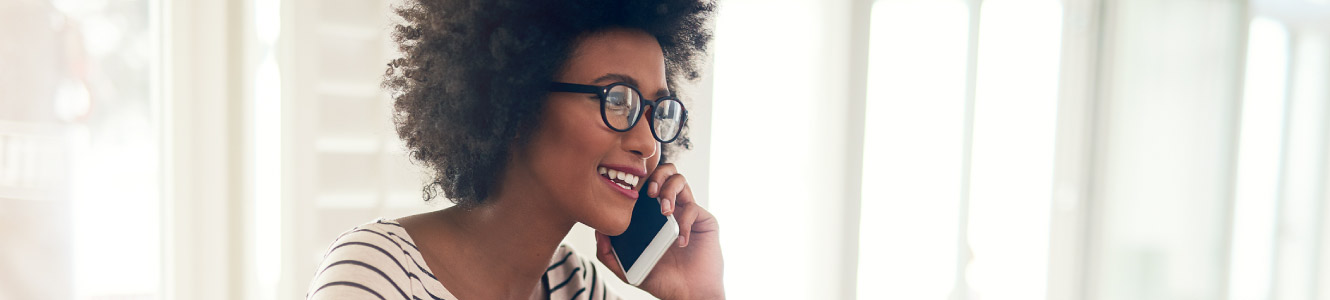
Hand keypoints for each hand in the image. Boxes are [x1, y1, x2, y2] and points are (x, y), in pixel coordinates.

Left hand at [594, 163, 723, 299]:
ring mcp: (687, 213)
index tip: (630, 190)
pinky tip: (680, 242)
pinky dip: (685, 222)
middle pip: (665, 172)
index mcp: (651, 215)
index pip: (645, 184)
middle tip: (650, 192)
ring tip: (664, 211)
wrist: (689, 294)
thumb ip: (608, 254)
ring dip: (670, 190)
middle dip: (657, 174)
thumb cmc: (661, 281)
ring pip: (680, 180)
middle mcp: (670, 209)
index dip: (638, 180)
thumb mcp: (627, 270)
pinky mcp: (703, 220)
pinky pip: (693, 208)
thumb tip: (597, 230)